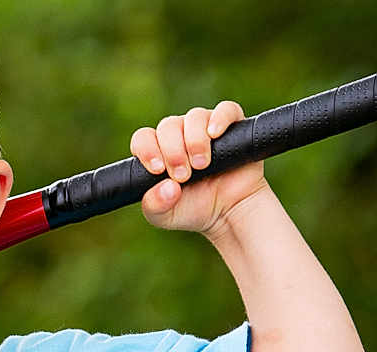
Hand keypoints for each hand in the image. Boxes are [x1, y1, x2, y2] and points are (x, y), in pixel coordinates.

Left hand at [130, 102, 268, 236]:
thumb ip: (155, 205)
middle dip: (173, 151)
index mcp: (159, 152)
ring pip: (194, 117)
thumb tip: (167, 187)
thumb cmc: (193, 210)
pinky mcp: (233, 127)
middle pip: (168, 126)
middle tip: (183, 175)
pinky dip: (219, 119)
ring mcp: (206, 129)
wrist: (229, 214)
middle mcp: (181, 136)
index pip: (143, 138)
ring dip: (194, 141)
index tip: (158, 169)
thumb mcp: (165, 217)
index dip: (147, 150)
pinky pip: (226, 110)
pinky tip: (214, 135)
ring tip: (201, 165)